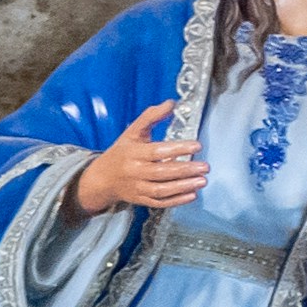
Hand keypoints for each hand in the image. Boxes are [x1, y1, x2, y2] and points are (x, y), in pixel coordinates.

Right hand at [82, 102, 203, 212]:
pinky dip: (176, 200)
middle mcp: (134, 172)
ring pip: (161, 190)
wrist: (101, 179)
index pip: (157, 151)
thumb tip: (171, 103)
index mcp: (133, 153)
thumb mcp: (132, 132)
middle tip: (205, 167)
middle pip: (161, 172)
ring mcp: (137, 188)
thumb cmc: (121, 153)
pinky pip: (159, 202)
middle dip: (185, 170)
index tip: (197, 145)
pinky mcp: (140, 200)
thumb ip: (151, 116)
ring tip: (202, 180)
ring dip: (183, 186)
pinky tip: (192, 195)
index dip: (178, 148)